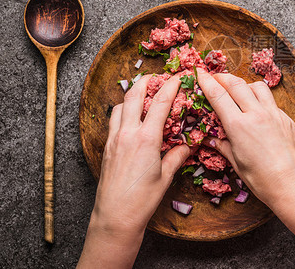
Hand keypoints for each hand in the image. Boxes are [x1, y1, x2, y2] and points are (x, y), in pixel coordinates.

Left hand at [79, 74, 191, 268]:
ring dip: (131, 96)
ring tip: (143, 96)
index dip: (171, 86)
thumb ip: (177, 156)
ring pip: (119, 106)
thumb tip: (187, 145)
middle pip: (134, 95)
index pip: (160, 103)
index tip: (178, 77)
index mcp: (146, 139)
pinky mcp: (107, 148)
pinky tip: (131, 119)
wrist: (115, 217)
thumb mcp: (166, 177)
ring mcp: (114, 139)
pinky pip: (113, 121)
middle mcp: (127, 134)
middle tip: (156, 77)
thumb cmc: (142, 200)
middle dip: (146, 81)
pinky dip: (122, 112)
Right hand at [196, 70, 294, 205]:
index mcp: (239, 126)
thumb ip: (222, 146)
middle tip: (214, 77)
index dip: (206, 81)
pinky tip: (256, 109)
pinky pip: (270, 100)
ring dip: (244, 84)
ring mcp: (274, 114)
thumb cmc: (263, 180)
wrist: (294, 185)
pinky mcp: (286, 118)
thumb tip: (210, 139)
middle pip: (236, 84)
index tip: (199, 73)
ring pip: (257, 87)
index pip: (218, 95)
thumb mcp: (236, 163)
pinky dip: (260, 99)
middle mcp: (257, 115)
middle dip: (222, 77)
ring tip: (237, 91)